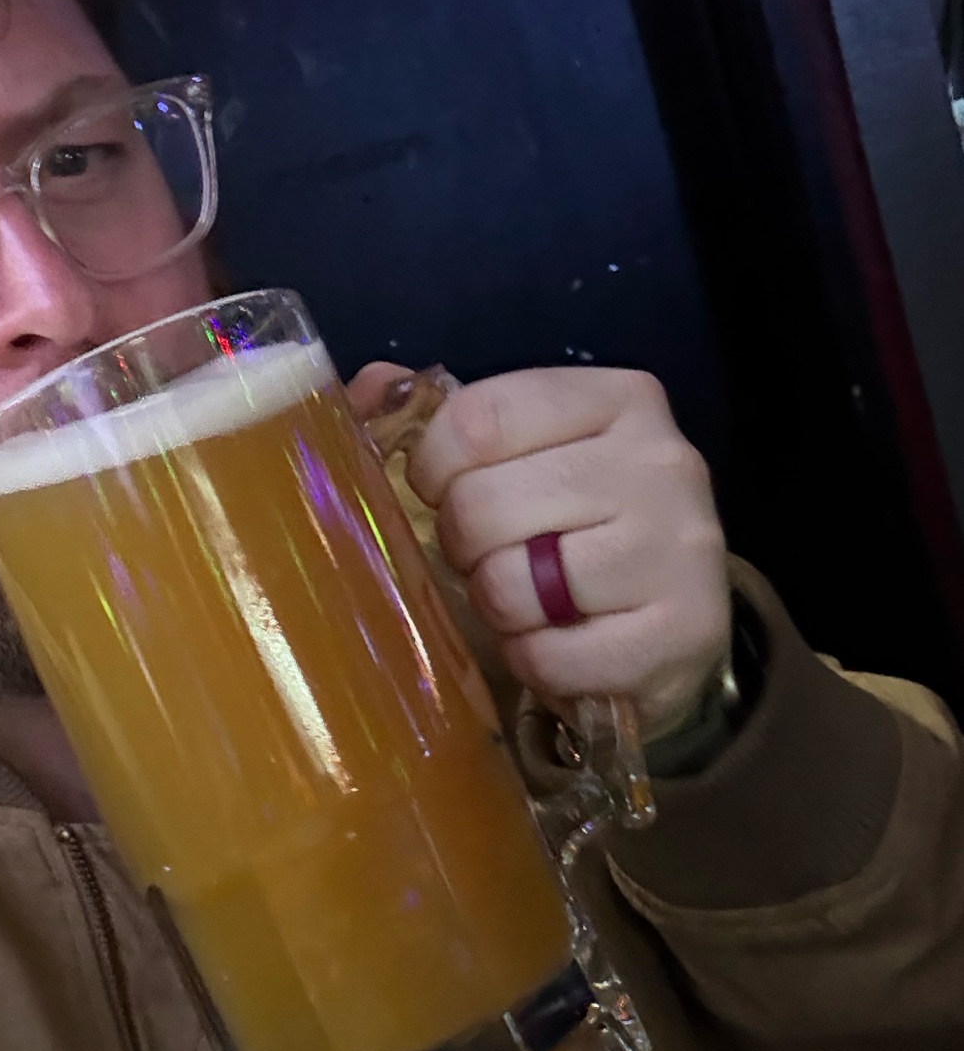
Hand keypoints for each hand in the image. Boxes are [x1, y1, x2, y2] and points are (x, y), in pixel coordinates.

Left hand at [349, 363, 730, 736]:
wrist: (677, 625)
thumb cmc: (584, 527)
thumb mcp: (528, 456)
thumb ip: (450, 418)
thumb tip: (371, 389)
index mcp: (619, 400)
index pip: (481, 418)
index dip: (432, 465)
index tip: (438, 492)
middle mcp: (660, 464)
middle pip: (484, 504)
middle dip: (462, 544)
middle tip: (486, 556)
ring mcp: (678, 552)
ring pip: (512, 585)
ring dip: (497, 605)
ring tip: (524, 599)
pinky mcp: (679, 635)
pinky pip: (548, 656)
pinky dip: (532, 660)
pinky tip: (556, 644)